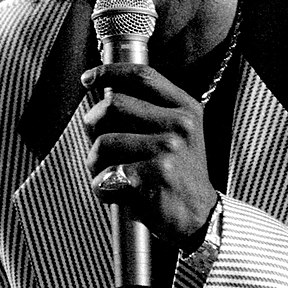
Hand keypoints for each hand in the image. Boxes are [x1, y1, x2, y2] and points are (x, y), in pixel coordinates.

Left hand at [82, 63, 217, 245]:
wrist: (199, 215)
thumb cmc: (179, 172)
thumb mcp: (180, 132)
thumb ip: (150, 109)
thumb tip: (104, 93)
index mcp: (185, 108)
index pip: (142, 76)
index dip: (109, 72)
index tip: (88, 79)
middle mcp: (180, 125)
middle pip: (115, 104)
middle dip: (92, 123)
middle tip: (95, 142)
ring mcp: (168, 151)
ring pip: (103, 143)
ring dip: (94, 163)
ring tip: (108, 174)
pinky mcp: (153, 179)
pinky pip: (104, 177)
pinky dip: (100, 188)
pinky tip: (115, 194)